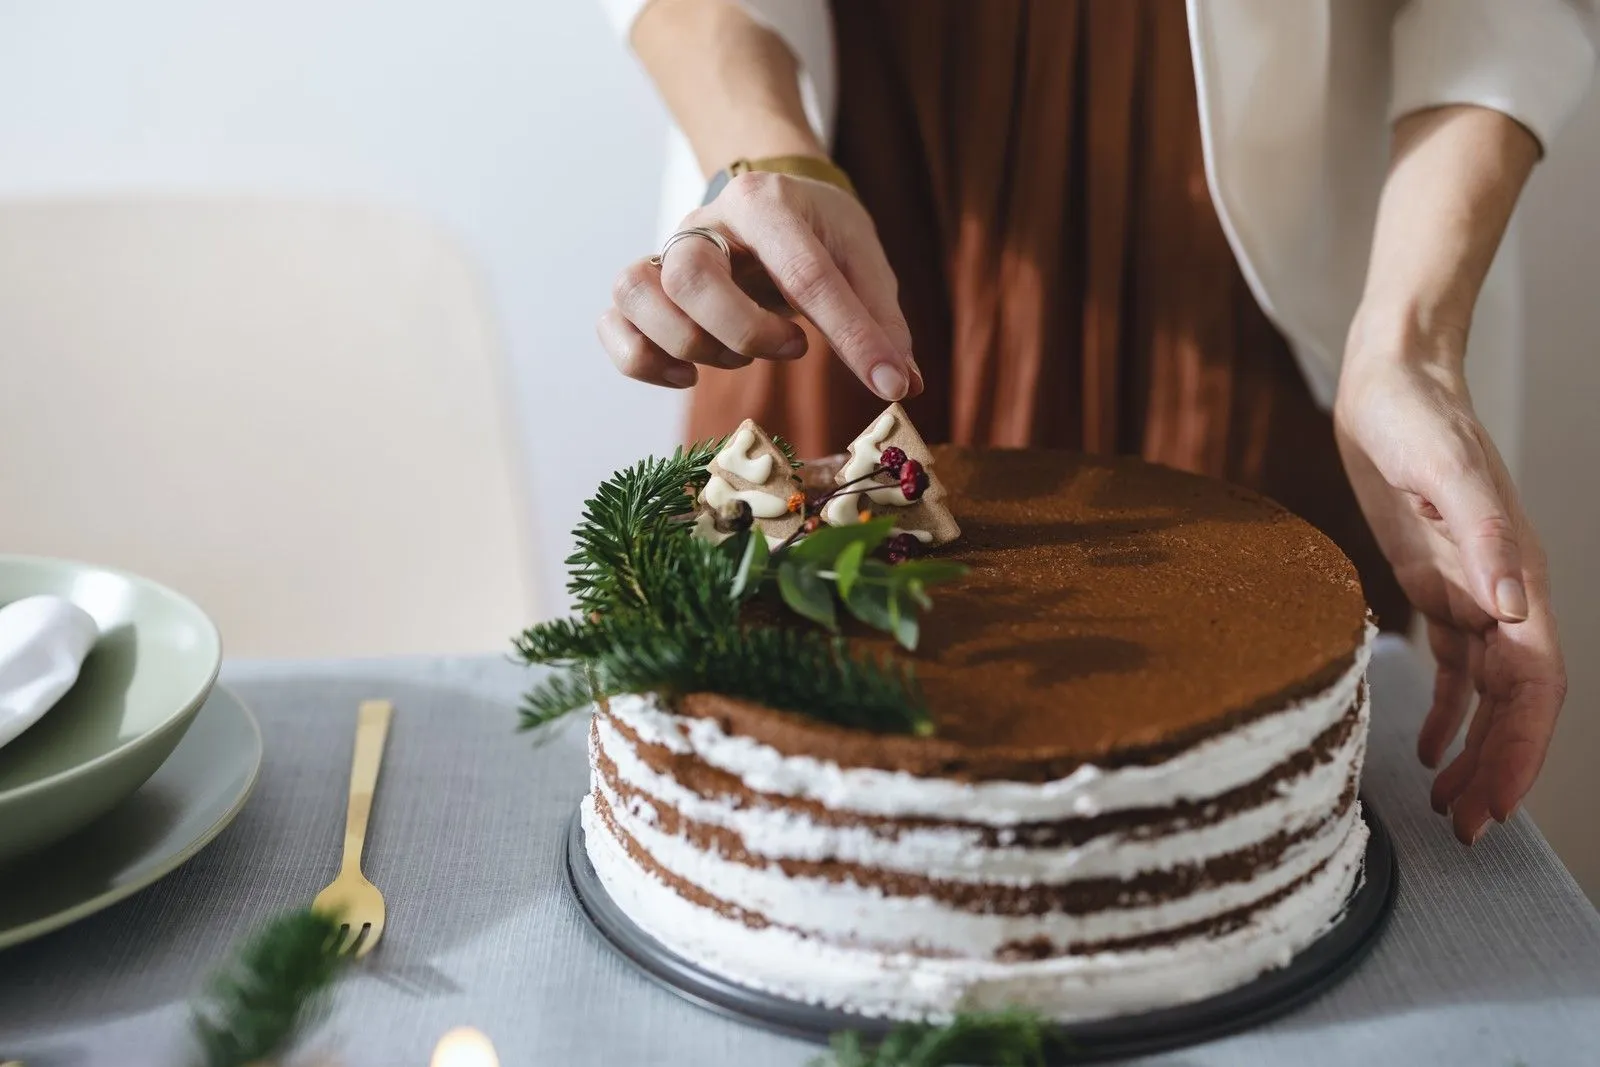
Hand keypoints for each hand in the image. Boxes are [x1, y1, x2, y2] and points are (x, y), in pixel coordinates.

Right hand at [598, 171, 921, 398]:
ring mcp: (667, 251)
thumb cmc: (819, 232)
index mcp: (769, 203)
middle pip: (691, 277)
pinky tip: (687, 373)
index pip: (807, 275)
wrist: (769, 197)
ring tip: (739, 356)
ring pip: (638, 293)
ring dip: (692, 343)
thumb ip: (883, 319)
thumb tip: (904, 385)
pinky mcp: (645, 286)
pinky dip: (642, 360)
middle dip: (745, 332)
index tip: (889, 384)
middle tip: (793, 347)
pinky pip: (612, 322)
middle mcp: (707, 222)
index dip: (853, 338)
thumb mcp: (863, 259)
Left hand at [1334, 340, 1565, 844]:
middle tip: (1469, 830)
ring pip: (1489, 696)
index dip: (1519, 748)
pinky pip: (1456, 668)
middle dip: (1499, 768)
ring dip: (1476, 753)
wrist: (1392, 384)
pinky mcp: (1438, 586)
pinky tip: (1429, 753)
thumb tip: (1511, 603)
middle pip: (1516, 703)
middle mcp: (1504, 594)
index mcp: (1518, 576)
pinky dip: (1449, 714)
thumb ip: (1483, 533)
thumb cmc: (1418, 419)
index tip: (1492, 803)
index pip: (1534, 684)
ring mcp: (1474, 592)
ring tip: (1452, 809)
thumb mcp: (1443, 470)